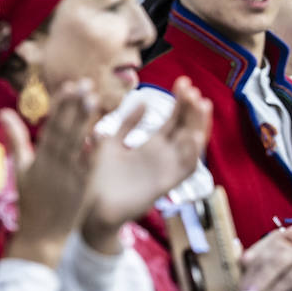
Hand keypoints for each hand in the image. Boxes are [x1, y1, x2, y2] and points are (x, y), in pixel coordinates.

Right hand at [0, 81, 100, 268]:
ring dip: (86, 120)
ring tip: (95, 97)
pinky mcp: (83, 186)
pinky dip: (95, 149)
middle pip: (65, 130)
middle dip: (75, 106)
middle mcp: (54, 163)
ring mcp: (70, 174)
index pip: (51, 125)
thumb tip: (3, 111)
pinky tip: (104, 131)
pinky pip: (91, 164)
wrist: (43, 234)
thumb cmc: (32, 199)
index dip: (61, 105)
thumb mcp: (21, 168)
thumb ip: (15, 138)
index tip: (70, 85)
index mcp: (39, 157)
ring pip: (78, 143)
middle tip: (86, 83)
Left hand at [83, 77, 211, 254]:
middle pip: (187, 128)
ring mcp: (166, 169)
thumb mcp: (111, 143)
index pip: (175, 119)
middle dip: (192, 109)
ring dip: (199, 125)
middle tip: (193, 90)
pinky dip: (192, 154)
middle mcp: (164, 156)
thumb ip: (127, 123)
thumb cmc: (99, 178)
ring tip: (201, 105)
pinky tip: (193, 137)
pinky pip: (185, 169)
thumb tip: (143, 99)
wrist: (90, 209)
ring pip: (192, 145)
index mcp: (152, 145)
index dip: (181, 101)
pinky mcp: (164, 185)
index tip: (183, 82)